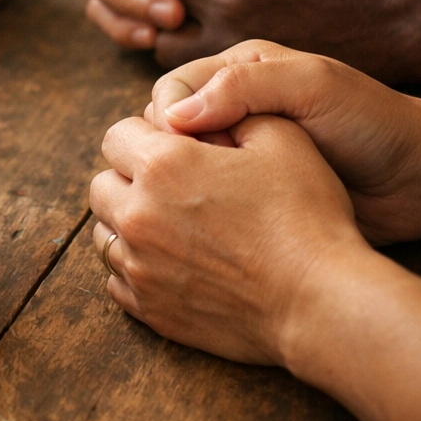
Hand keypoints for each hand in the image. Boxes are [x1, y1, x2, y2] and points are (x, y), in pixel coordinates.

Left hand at [90, 113, 365, 365]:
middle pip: (101, 185)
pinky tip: (173, 261)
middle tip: (173, 185)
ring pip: (104, 233)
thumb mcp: (282, 139)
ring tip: (173, 223)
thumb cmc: (306, 216)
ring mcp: (139, 267)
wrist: (319, 303)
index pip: (116, 136)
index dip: (145, 135)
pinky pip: (116, 279)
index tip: (175, 148)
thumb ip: (233, 109)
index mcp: (162, 165)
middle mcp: (138, 216)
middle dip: (128, 178)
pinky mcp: (149, 310)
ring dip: (128, 222)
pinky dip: (136, 266)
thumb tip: (197, 110)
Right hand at [145, 41, 420, 244]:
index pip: (170, 90)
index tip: (185, 150)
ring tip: (209, 203)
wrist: (420, 179)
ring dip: (183, 184)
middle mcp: (230, 108)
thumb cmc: (372, 122)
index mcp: (237, 71)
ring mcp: (237, 152)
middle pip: (166, 128)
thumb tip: (174, 115)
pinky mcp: (246, 191)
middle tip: (201, 179)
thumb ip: (245, 86)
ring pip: (179, 167)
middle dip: (171, 153)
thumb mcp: (312, 86)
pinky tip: (216, 222)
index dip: (167, 119)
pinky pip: (204, 198)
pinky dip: (200, 209)